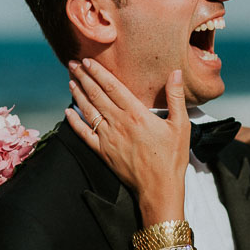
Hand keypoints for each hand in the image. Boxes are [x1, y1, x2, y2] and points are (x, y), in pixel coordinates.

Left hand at [65, 60, 189, 220]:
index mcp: (136, 113)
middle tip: (72, 64)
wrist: (159, 188)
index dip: (98, 72)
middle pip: (96, 95)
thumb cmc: (172, 157)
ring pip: (88, 111)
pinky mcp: (103, 152)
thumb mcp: (181, 125)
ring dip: (78, 94)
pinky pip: (84, 134)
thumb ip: (176, 97)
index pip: (112, 86)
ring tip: (70, 80)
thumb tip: (176, 72)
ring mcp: (108, 138)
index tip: (88, 61)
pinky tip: (68, 112)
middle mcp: (118, 123)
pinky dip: (74, 122)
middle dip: (83, 77)